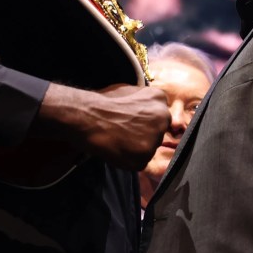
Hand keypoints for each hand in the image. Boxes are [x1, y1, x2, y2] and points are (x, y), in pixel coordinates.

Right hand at [33, 82, 169, 170]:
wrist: (90, 118)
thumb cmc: (104, 102)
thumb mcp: (129, 89)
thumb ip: (144, 99)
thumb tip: (146, 107)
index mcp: (159, 99)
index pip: (160, 116)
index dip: (146, 122)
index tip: (133, 123)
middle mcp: (162, 119)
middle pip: (158, 133)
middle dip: (144, 135)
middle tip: (125, 133)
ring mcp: (154, 141)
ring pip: (149, 148)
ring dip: (137, 148)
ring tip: (119, 141)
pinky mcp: (144, 159)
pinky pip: (139, 162)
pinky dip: (128, 160)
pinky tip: (117, 150)